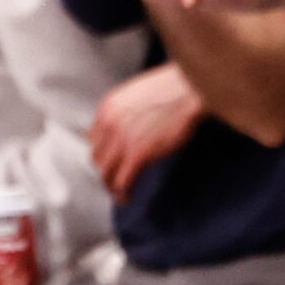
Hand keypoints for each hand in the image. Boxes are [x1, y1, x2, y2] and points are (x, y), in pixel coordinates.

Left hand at [89, 63, 203, 199]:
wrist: (191, 87)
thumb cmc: (174, 89)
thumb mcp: (138, 94)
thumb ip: (126, 111)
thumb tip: (129, 126)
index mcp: (108, 107)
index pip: (93, 138)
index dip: (103, 152)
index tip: (111, 161)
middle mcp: (109, 123)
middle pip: (97, 157)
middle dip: (105, 170)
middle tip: (115, 179)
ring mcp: (122, 140)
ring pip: (105, 172)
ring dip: (111, 185)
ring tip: (120, 193)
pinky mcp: (138, 154)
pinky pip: (122, 181)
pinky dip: (122, 193)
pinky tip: (127, 198)